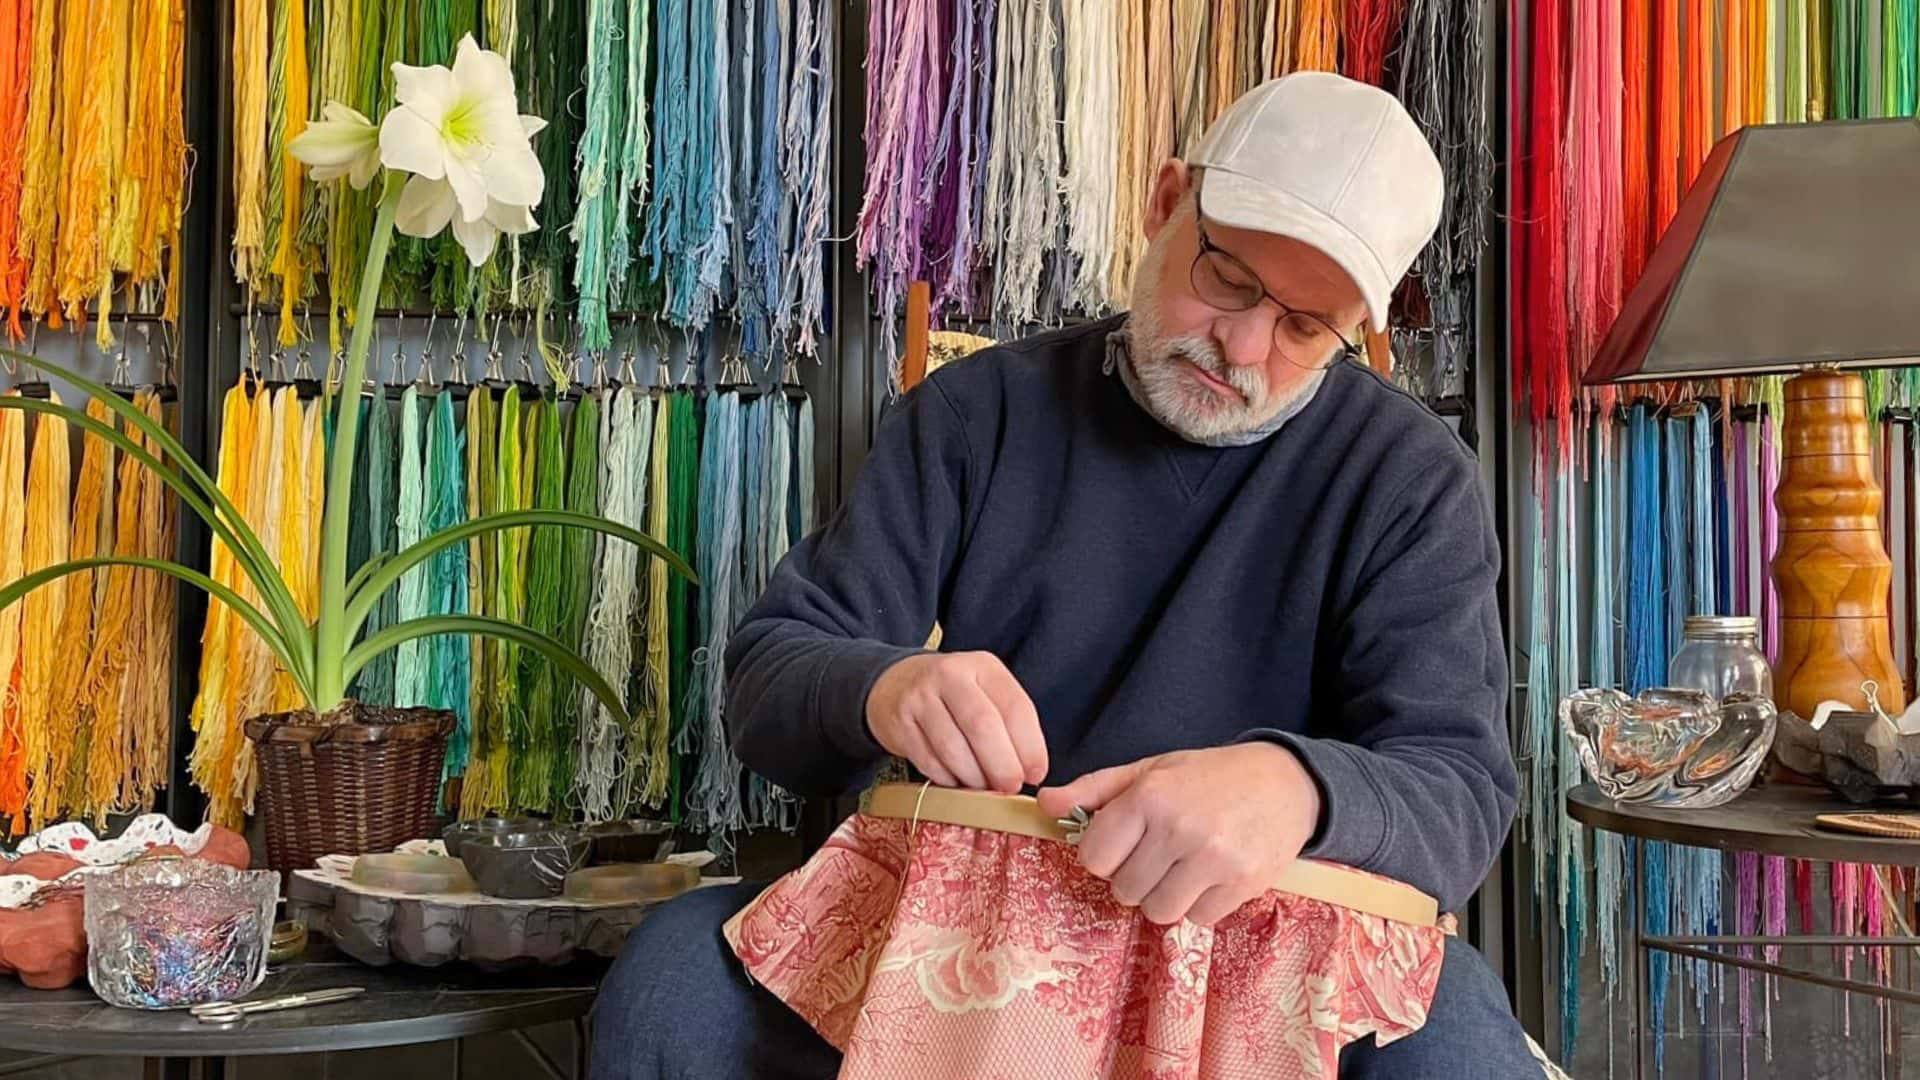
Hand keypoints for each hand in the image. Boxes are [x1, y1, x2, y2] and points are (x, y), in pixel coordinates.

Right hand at [866, 652, 1048, 792]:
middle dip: (1002, 765)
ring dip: (974, 776)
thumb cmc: (953, 695)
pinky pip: (928, 761)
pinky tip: (956, 780)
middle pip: (982, 725)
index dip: (1030, 746)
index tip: (1035, 773)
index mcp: (983, 666)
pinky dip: (948, 778)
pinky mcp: (899, 723)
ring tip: (983, 787)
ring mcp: (920, 697)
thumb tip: (1030, 770)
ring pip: (953, 747)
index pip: (1015, 707)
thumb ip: (1009, 723)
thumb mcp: (985, 691)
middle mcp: (950, 675)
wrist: (895, 683)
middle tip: (1010, 786)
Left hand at [1036, 742, 1321, 925]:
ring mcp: (1213, 859)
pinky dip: (1200, 904)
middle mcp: (1178, 829)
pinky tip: (1211, 876)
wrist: (1285, 782)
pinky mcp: (1243, 884)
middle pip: (1124, 890)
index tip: (1122, 844)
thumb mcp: (1149, 771)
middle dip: (1134, 877)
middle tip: (1158, 854)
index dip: (1103, 855)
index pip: (1094, 858)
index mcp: (1148, 797)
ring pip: (1159, 912)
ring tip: (1182, 868)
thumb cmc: (1208, 777)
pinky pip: (1198, 919)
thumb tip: (1043, 805)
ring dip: (1164, 896)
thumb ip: (1093, 790)